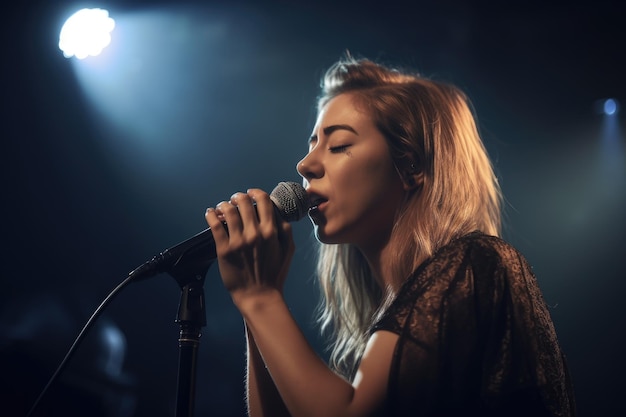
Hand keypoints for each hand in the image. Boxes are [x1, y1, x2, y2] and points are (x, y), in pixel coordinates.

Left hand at [205, 188, 294, 302]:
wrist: (258, 295)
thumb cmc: (274, 274)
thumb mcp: (288, 250)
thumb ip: (285, 230)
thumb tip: (278, 213)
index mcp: (271, 231)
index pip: (263, 201)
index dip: (256, 192)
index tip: (251, 193)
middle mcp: (254, 233)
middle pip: (244, 202)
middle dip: (239, 197)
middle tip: (235, 200)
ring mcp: (238, 241)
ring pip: (228, 211)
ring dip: (224, 205)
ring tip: (223, 207)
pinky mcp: (224, 249)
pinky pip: (215, 225)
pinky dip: (211, 215)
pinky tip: (210, 213)